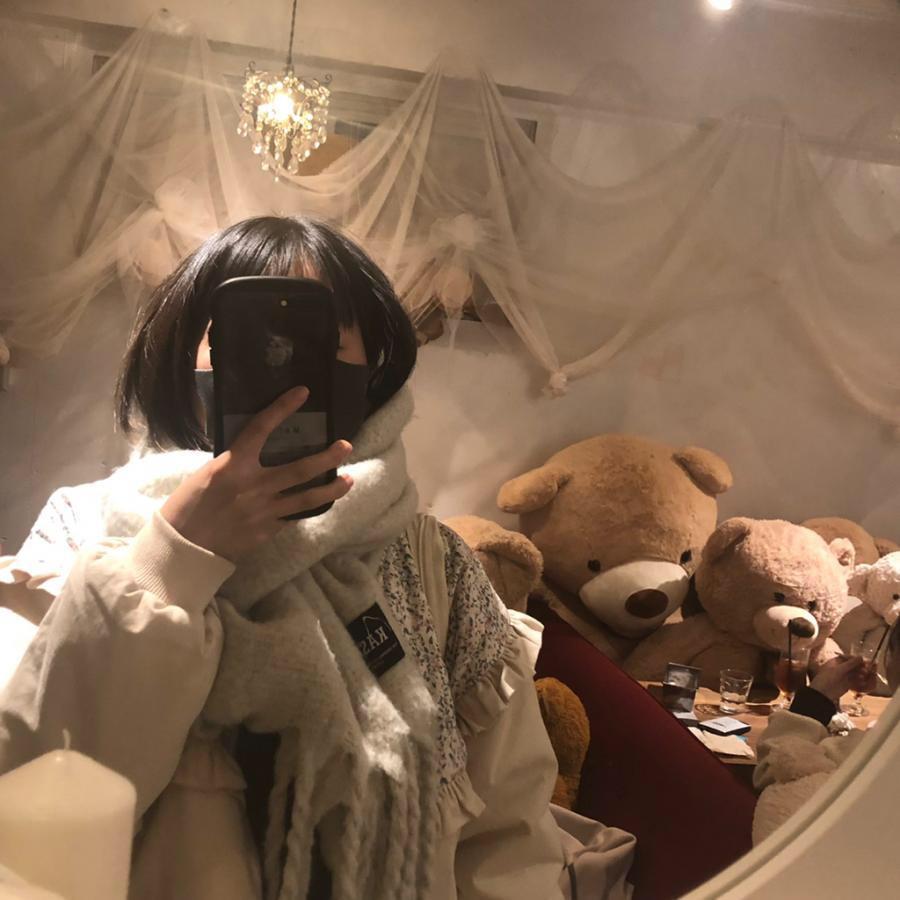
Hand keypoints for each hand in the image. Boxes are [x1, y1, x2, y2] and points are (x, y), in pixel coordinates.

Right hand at [160, 386, 352, 560]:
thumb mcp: (207, 474)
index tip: (302, 393)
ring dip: (331, 488)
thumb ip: (234, 463)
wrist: (183, 547)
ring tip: (349, 480)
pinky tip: (321, 503)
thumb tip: (253, 453)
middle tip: (346, 446)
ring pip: (306, 499)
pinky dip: (307, 509)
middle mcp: (254, 486)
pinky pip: (293, 518)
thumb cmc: (187, 507)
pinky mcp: (267, 532)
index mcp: (232, 466)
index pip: (261, 428)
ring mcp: (264, 511)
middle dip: (327, 458)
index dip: (282, 408)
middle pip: (299, 469)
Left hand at [809, 655, 871, 702]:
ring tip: (866, 675)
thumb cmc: (827, 678)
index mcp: (836, 662)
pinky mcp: (847, 684)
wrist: (822, 694)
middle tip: (867, 669)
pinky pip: (856, 681)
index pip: (848, 658)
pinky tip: (865, 682)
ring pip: (855, 673)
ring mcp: (844, 676)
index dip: (856, 659)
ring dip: (861, 674)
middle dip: (860, 667)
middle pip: (853, 666)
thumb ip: (850, 664)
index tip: (865, 661)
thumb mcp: (838, 669)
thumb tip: (861, 657)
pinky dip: (861, 681)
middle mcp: (841, 668)